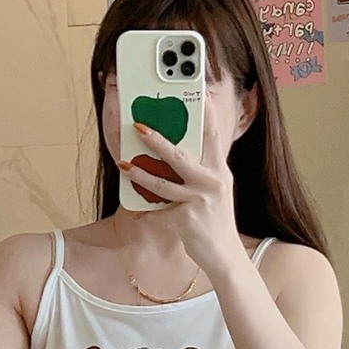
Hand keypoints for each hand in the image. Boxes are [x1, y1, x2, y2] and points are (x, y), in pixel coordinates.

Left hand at [120, 119, 244, 274]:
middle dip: (157, 140)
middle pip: (180, 156)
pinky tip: (139, 216)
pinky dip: (148, 215)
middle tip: (138, 126)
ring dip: (140, 174)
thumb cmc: (215, 221)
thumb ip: (199, 173)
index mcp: (219, 171)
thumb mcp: (215, 192)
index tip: (199, 93)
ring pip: (163, 184)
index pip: (212, 136)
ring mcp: (199, 201)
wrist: (225, 255)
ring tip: (124, 165)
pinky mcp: (187, 220)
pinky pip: (160, 213)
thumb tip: (173, 156)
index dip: (206, 114)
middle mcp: (212, 182)